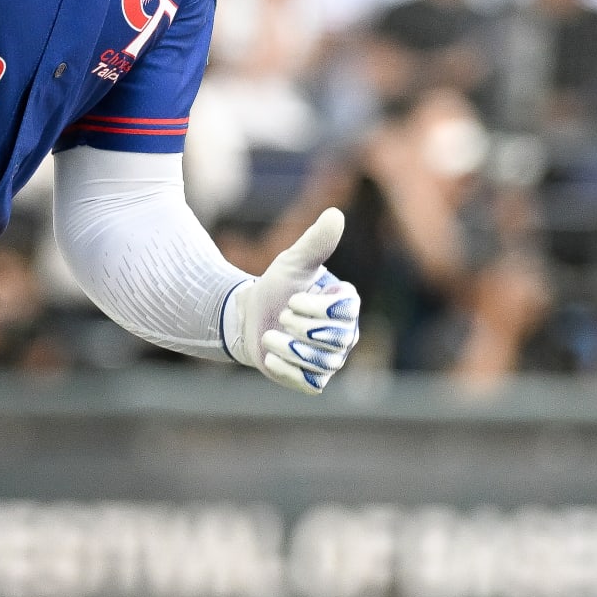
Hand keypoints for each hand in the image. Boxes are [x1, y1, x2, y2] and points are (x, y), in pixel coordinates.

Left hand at [223, 208, 360, 393]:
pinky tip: (269, 357)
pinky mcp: (313, 380)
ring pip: (322, 363)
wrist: (250, 316)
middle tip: (281, 316)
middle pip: (335, 339)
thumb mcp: (293, 263)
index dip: (316, 308)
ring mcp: (331, 360)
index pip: (345, 312)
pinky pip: (309, 383)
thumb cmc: (277, 286)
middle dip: (300, 328)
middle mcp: (346, 334)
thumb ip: (316, 242)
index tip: (292, 300)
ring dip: (288, 348)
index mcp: (346, 305)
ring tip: (269, 336)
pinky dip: (286, 370)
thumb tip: (336, 213)